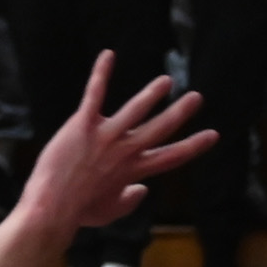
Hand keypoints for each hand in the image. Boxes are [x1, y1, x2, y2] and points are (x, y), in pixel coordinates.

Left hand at [14, 52, 214, 232]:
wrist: (53, 207)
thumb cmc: (78, 212)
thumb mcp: (110, 211)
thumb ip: (129, 201)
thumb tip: (141, 191)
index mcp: (134, 171)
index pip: (172, 156)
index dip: (194, 145)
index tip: (213, 134)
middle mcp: (125, 151)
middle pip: (160, 128)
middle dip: (180, 113)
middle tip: (196, 98)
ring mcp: (106, 136)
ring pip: (135, 109)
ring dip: (152, 93)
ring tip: (166, 80)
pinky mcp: (83, 124)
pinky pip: (95, 94)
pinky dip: (102, 73)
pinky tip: (108, 55)